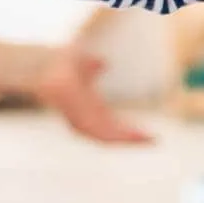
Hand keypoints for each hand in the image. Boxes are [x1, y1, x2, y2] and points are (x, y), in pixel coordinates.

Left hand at [27, 48, 151, 145]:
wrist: (50, 67)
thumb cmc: (61, 66)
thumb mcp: (82, 66)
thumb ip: (92, 67)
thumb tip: (102, 62)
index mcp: (87, 109)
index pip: (109, 124)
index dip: (127, 129)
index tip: (145, 131)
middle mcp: (85, 120)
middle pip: (111, 134)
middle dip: (132, 138)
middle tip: (153, 140)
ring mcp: (83, 124)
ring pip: (110, 138)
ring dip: (130, 139)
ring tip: (149, 139)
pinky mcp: (84, 125)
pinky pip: (105, 136)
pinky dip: (122, 138)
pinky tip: (135, 135)